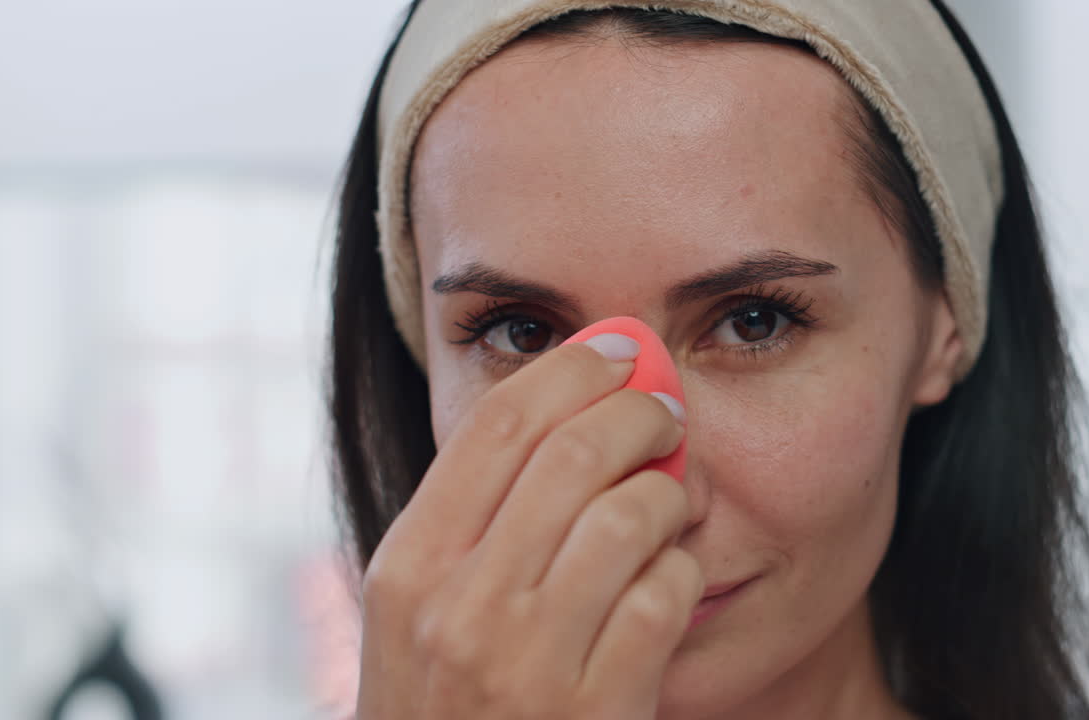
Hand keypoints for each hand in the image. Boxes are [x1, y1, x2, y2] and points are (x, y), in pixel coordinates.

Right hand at [356, 336, 698, 719]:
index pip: (498, 424)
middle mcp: (459, 607)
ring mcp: (528, 663)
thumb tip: (563, 411)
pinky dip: (679, 573)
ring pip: (631, 515)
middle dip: (638, 413)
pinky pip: (665, 596)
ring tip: (668, 504)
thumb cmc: (443, 710)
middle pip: (574, 453)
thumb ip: (474, 521)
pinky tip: (666, 582)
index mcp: (408, 567)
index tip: (617, 346)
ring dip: (667, 495)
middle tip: (666, 411)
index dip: (570, 368)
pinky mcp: (596, 710)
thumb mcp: (419, 616)